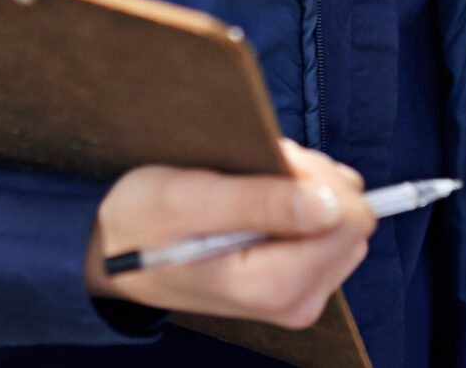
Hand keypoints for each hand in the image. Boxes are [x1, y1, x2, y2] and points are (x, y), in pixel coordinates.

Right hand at [85, 141, 373, 328]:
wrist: (116, 254)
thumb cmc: (143, 223)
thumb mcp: (189, 199)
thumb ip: (260, 203)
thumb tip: (332, 205)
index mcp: (272, 285)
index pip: (348, 219)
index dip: (315, 176)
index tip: (273, 163)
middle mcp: (296, 300)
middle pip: (349, 217)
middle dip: (310, 179)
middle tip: (254, 171)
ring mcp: (299, 294)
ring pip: (340, 216)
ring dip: (302, 185)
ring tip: (247, 184)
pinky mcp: (297, 282)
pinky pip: (324, 226)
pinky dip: (297, 199)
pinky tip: (255, 196)